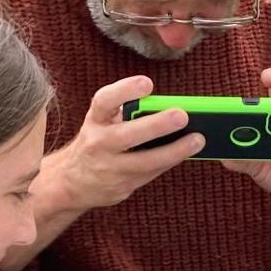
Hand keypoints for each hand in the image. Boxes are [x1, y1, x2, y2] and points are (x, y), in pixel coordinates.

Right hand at [46, 75, 201, 210]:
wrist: (73, 182)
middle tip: (182, 115)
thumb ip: (127, 111)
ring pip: (144, 161)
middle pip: (127, 135)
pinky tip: (186, 153)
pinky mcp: (122, 186)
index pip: (104, 101)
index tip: (147, 83)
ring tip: (197, 140)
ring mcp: (109, 168)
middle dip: (156, 125)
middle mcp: (98, 143)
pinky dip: (170, 162)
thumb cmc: (98, 142)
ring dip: (174, 150)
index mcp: (95, 120)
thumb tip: (166, 104)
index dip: (125, 90)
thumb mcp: (103, 121)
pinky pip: (151, 173)